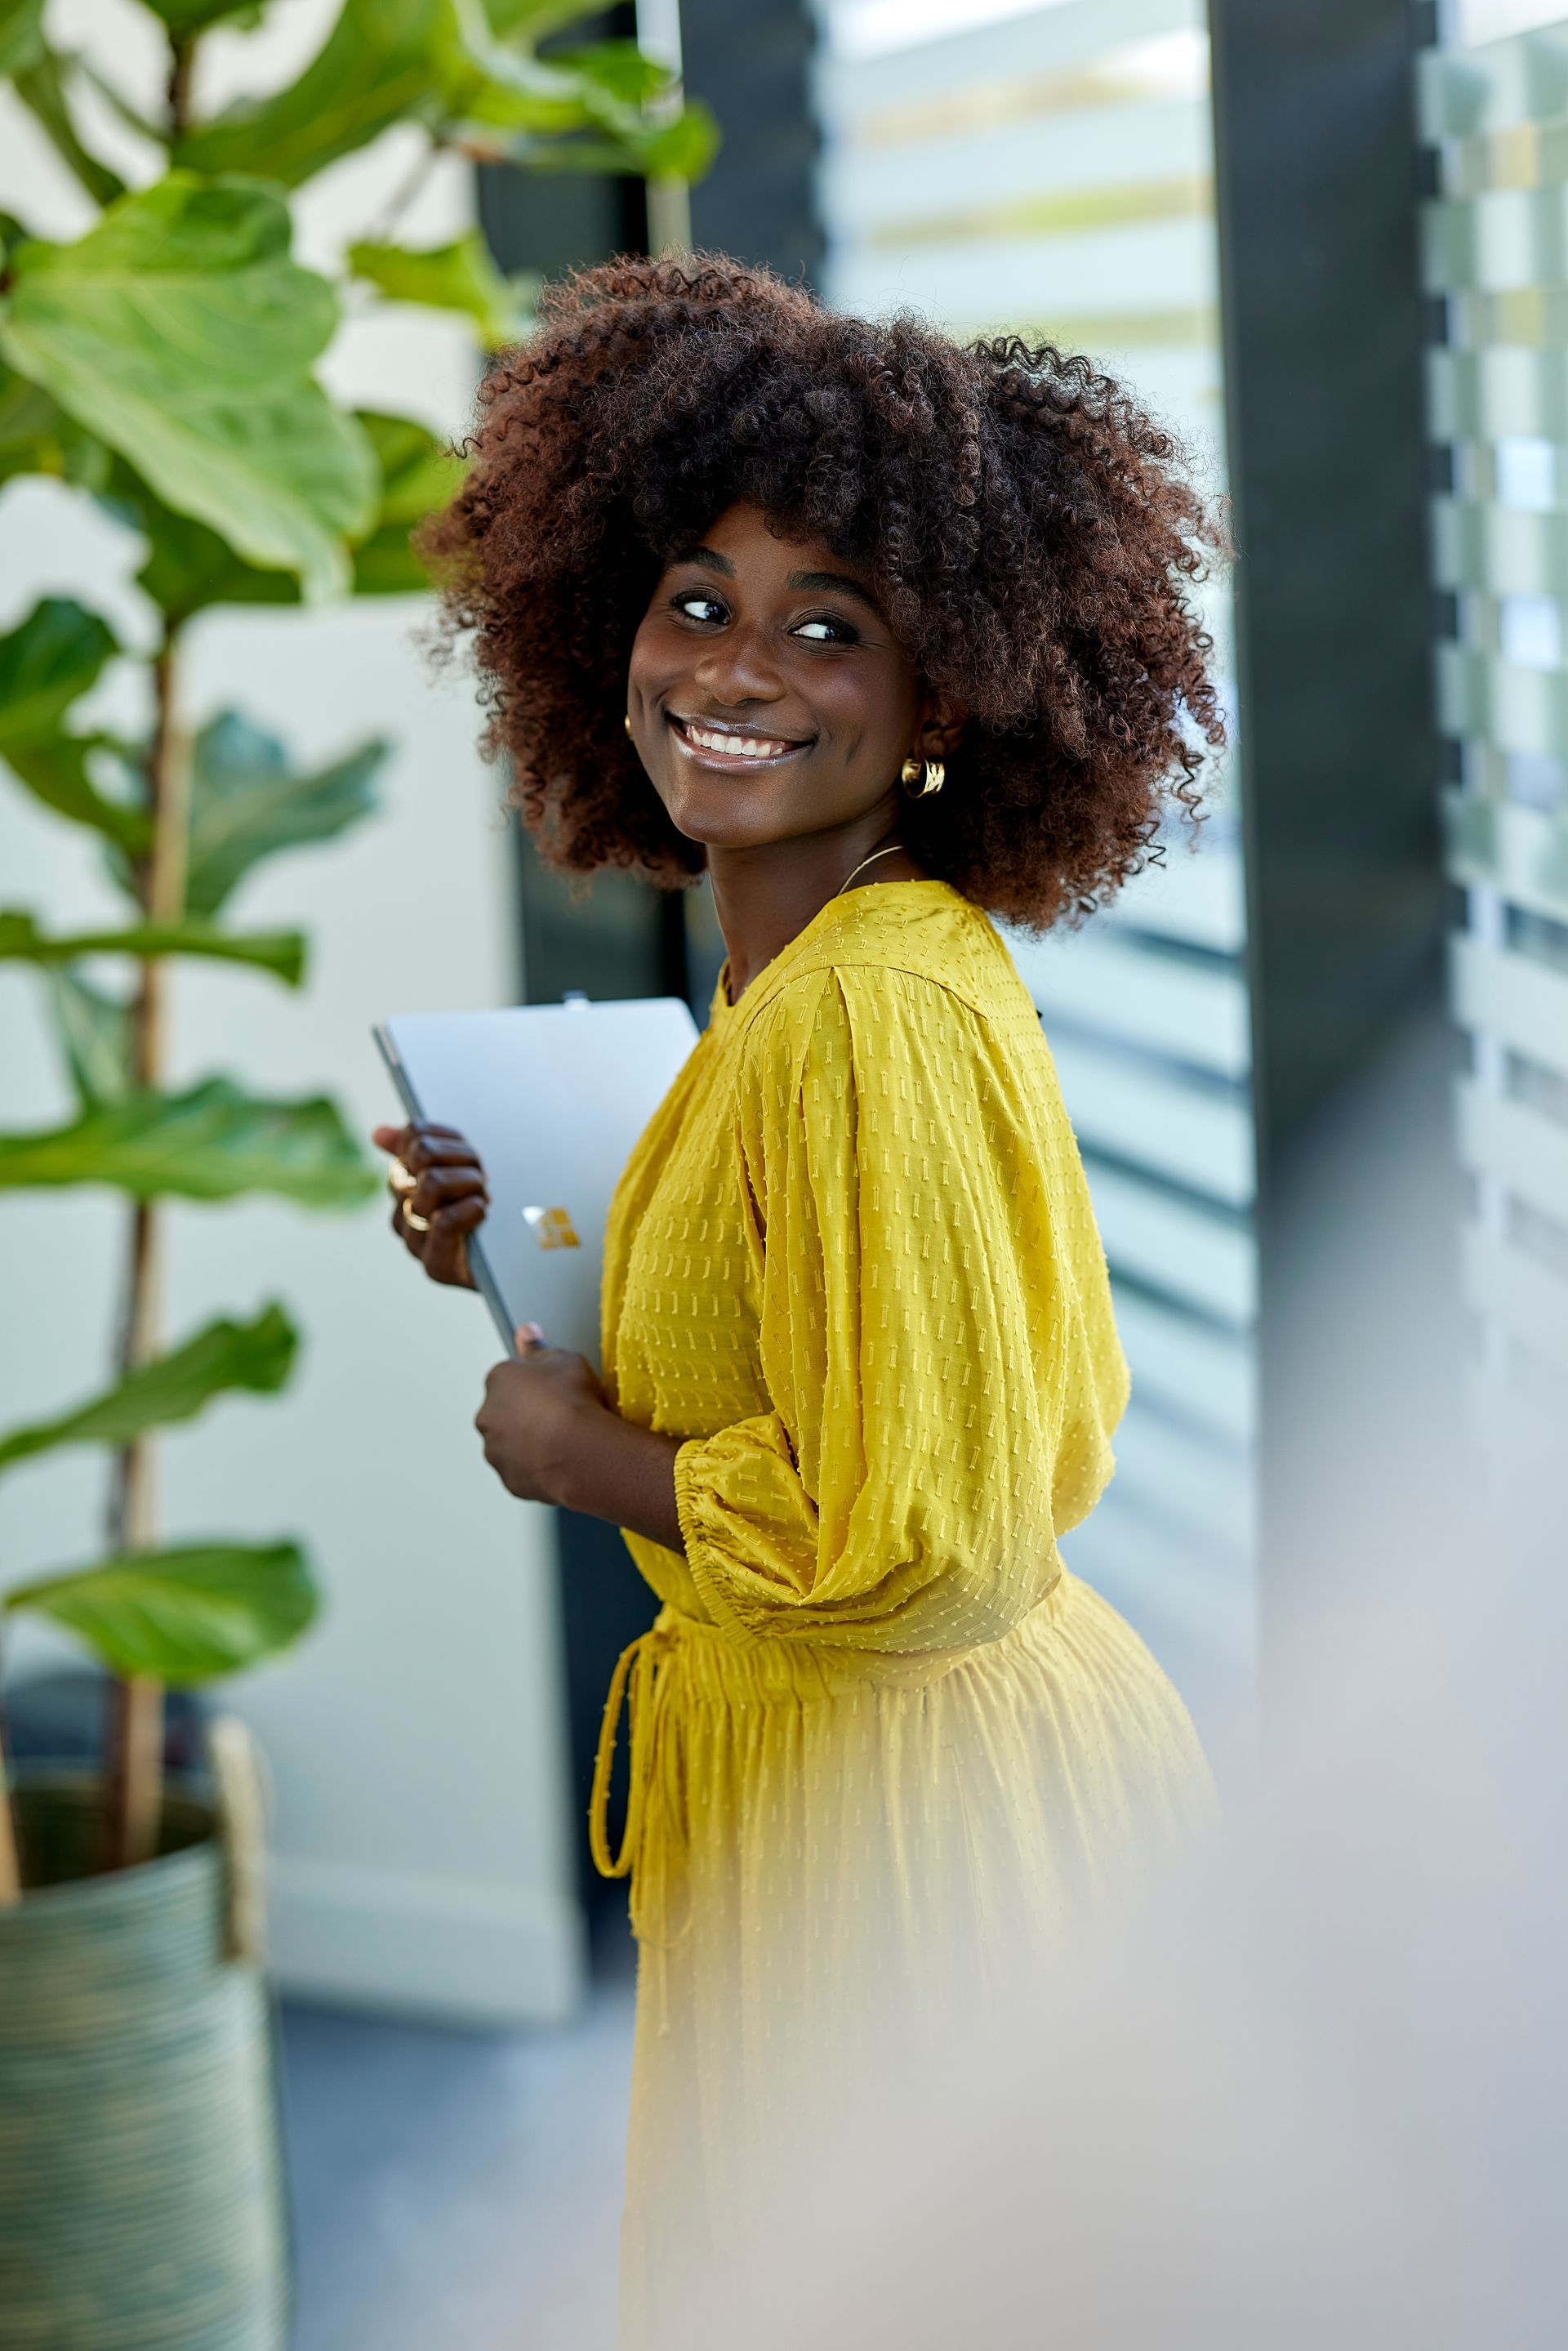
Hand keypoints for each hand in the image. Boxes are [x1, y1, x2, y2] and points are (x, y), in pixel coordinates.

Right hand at [373, 1121, 486, 1288]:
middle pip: (423, 1155)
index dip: (450, 1139)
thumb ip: (420, 1148)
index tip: (468, 1155)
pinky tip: (482, 1212)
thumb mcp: (459, 1171)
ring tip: (484, 1198)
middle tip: (482, 1179)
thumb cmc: (483, 1212)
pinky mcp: (435, 1265)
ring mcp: (414, 1242)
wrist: (512, 1266)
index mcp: (401, 1184)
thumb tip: (377, 1133)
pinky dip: (472, 1209)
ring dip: (471, 1183)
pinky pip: (445, 1220)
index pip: (415, 1136)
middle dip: (464, 1159)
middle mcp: (400, 1213)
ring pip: (432, 1183)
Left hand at [475, 1327, 684, 1546]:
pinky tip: (562, 1461)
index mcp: (497, 1380)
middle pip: (505, 1410)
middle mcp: (488, 1416)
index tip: (554, 1387)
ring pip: (510, 1443)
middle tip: (559, 1414)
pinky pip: (523, 1471)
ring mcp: (496, 1451)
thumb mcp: (563, 1358)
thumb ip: (539, 1347)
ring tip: (563, 1440)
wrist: (580, 1452)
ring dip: (529, 1441)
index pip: (509, 1376)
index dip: (534, 1382)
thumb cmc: (572, 1401)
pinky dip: (537, 1468)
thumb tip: (527, 1332)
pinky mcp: (510, 1480)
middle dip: (525, 1413)